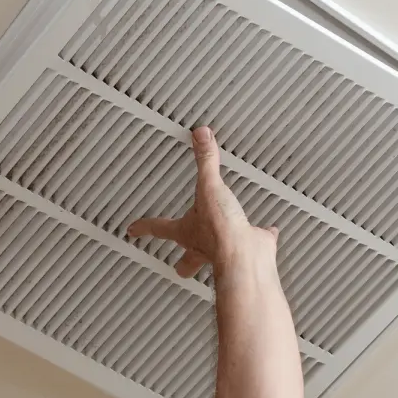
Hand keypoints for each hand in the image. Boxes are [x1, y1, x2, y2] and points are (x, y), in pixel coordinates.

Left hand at [127, 127, 277, 277]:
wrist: (246, 256)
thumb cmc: (220, 232)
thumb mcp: (209, 188)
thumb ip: (205, 162)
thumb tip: (200, 136)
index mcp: (187, 232)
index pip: (159, 227)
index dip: (145, 227)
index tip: (133, 230)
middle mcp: (203, 246)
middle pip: (186, 260)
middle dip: (182, 261)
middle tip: (179, 258)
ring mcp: (227, 250)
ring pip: (217, 255)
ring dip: (218, 248)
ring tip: (220, 239)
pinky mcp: (251, 247)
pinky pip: (256, 239)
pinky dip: (261, 234)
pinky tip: (264, 230)